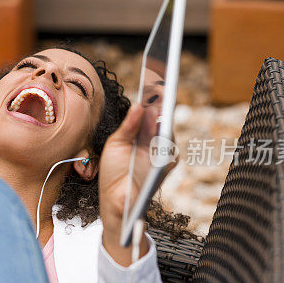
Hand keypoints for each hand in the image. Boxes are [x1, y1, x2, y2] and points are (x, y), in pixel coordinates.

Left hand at [98, 104, 176, 264]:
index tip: (154, 81)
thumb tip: (139, 106)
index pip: (151, 115)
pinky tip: (159, 127)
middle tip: (159, 88)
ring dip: (163, 119)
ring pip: (168, 133)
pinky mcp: (164, 168)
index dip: (155, 99)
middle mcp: (154, 145)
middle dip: (162, 104)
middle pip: (163, 121)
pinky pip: (170, 151)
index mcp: (142, 137)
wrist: (113, 200)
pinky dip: (165, 139)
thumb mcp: (116, 144)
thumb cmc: (113, 172)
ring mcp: (160, 156)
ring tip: (157, 104)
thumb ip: (129, 126)